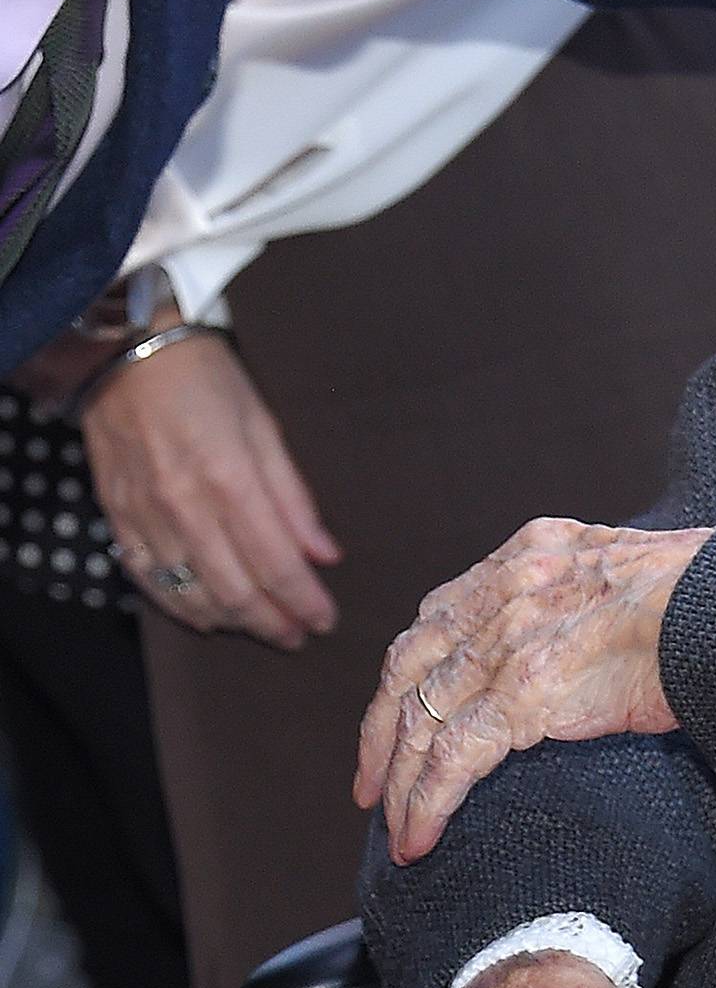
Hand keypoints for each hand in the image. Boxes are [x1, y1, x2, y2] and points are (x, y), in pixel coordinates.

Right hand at [78, 318, 340, 648]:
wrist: (122, 351)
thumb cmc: (204, 378)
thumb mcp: (263, 424)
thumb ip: (293, 496)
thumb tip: (324, 554)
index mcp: (230, 478)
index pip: (276, 562)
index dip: (304, 600)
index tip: (325, 620)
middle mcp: (185, 507)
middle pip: (236, 589)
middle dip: (273, 623)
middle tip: (298, 636)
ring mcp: (146, 517)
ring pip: (192, 594)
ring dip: (232, 622)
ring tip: (262, 628)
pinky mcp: (118, 518)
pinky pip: (150, 581)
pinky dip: (182, 607)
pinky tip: (207, 617)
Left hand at [354, 516, 712, 862]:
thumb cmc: (710, 598)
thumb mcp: (632, 574)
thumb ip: (591, 601)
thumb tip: (595, 647)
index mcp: (532, 553)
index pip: (443, 612)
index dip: (413, 669)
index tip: (402, 711)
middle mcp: (506, 588)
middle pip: (412, 663)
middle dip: (381, 730)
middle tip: (371, 783)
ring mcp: (509, 639)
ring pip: (421, 717)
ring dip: (400, 781)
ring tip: (395, 828)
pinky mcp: (523, 693)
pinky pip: (452, 758)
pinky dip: (426, 803)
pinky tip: (419, 839)